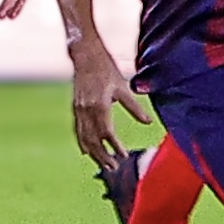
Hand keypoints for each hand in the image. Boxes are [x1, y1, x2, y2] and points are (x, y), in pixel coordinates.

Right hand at [69, 44, 152, 170]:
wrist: (85, 56)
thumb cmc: (106, 69)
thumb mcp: (123, 87)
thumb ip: (135, 107)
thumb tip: (148, 122)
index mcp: (100, 105)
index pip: (107, 133)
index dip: (115, 146)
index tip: (124, 155)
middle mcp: (87, 110)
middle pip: (94, 139)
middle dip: (103, 155)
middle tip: (114, 167)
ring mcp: (79, 109)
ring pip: (84, 137)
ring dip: (94, 153)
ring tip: (103, 164)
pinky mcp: (75, 108)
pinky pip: (78, 130)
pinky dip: (82, 142)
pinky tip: (87, 152)